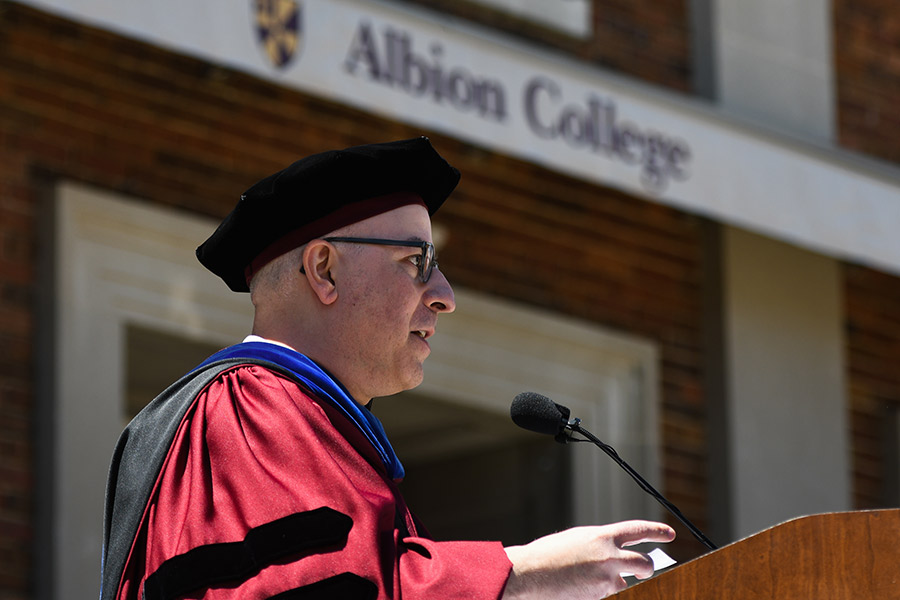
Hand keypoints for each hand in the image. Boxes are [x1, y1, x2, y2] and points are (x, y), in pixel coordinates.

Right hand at [501, 520, 675, 599]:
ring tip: (596, 578)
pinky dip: (601, 591)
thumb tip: (615, 551)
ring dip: (617, 582)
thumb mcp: (578, 539)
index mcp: (603, 536)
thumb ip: (600, 543)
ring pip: (626, 582)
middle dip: (647, 567)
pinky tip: (583, 586)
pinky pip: (609, 593)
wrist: (530, 572)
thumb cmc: (549, 554)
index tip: (669, 533)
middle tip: (645, 568)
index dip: (657, 531)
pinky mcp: (600, 595)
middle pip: (644, 562)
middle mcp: (609, 555)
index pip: (638, 530)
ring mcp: (606, 577)